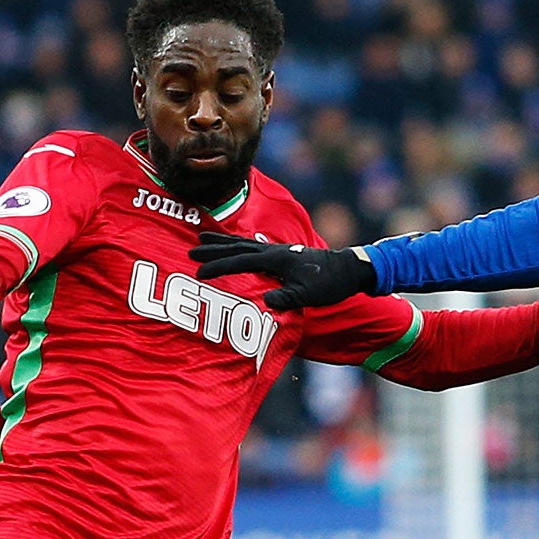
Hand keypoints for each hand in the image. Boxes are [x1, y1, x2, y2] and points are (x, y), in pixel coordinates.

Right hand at [190, 233, 376, 309]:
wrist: (348, 269)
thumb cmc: (329, 283)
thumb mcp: (308, 294)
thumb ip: (287, 297)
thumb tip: (266, 301)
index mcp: (275, 259)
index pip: (240, 262)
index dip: (218, 267)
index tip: (199, 273)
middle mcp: (273, 250)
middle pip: (236, 247)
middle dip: (212, 249)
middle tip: (190, 251)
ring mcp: (277, 250)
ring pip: (242, 243)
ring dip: (221, 242)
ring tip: (202, 237)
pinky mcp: (281, 254)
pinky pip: (252, 247)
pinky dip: (237, 244)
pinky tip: (232, 246)